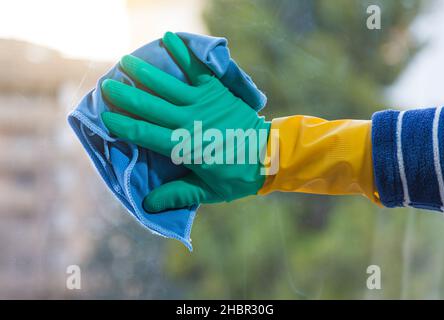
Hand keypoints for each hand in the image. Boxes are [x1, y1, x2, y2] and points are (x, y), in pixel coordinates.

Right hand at [101, 32, 270, 212]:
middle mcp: (189, 122)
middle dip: (127, 96)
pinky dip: (184, 54)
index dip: (123, 125)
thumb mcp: (207, 191)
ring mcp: (203, 104)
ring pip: (168, 86)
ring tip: (126, 61)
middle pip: (151, 107)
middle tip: (107, 85)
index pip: (145, 134)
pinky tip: (169, 38)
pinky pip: (197, 70)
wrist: (268, 156)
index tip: (104, 116)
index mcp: (184, 147)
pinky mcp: (216, 91)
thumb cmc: (236, 176)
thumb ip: (178, 195)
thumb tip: (148, 204)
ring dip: (146, 73)